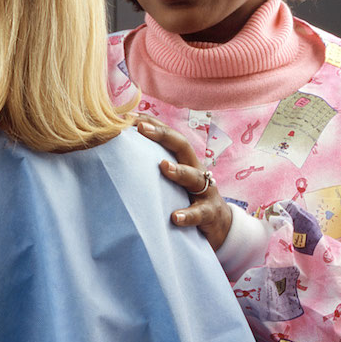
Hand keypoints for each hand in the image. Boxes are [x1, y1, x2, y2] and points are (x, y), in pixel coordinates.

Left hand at [134, 114, 231, 249]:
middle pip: (183, 147)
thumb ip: (154, 169)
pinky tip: (175, 217)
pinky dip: (187, 215)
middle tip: (142, 129)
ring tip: (163, 166)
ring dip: (178, 171)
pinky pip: (199, 213)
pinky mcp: (209, 213)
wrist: (219, 224)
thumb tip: (121, 157)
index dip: (153, 124)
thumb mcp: (172, 181)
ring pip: (194, 177)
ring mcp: (206, 191)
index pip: (170, 137)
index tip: (130, 117)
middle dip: (163, 135)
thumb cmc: (187, 198)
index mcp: (185, 161)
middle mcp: (196, 170)